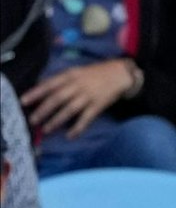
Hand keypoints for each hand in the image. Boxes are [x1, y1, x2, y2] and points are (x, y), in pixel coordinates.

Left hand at [21, 60, 137, 136]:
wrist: (119, 74)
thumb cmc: (95, 74)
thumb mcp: (76, 72)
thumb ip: (61, 80)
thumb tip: (43, 88)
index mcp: (69, 75)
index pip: (49, 85)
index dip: (35, 93)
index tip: (24, 102)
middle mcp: (77, 85)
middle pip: (57, 98)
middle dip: (43, 110)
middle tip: (33, 120)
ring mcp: (88, 96)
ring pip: (69, 109)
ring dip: (57, 120)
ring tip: (47, 129)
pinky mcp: (98, 106)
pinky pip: (86, 118)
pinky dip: (77, 127)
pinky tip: (70, 135)